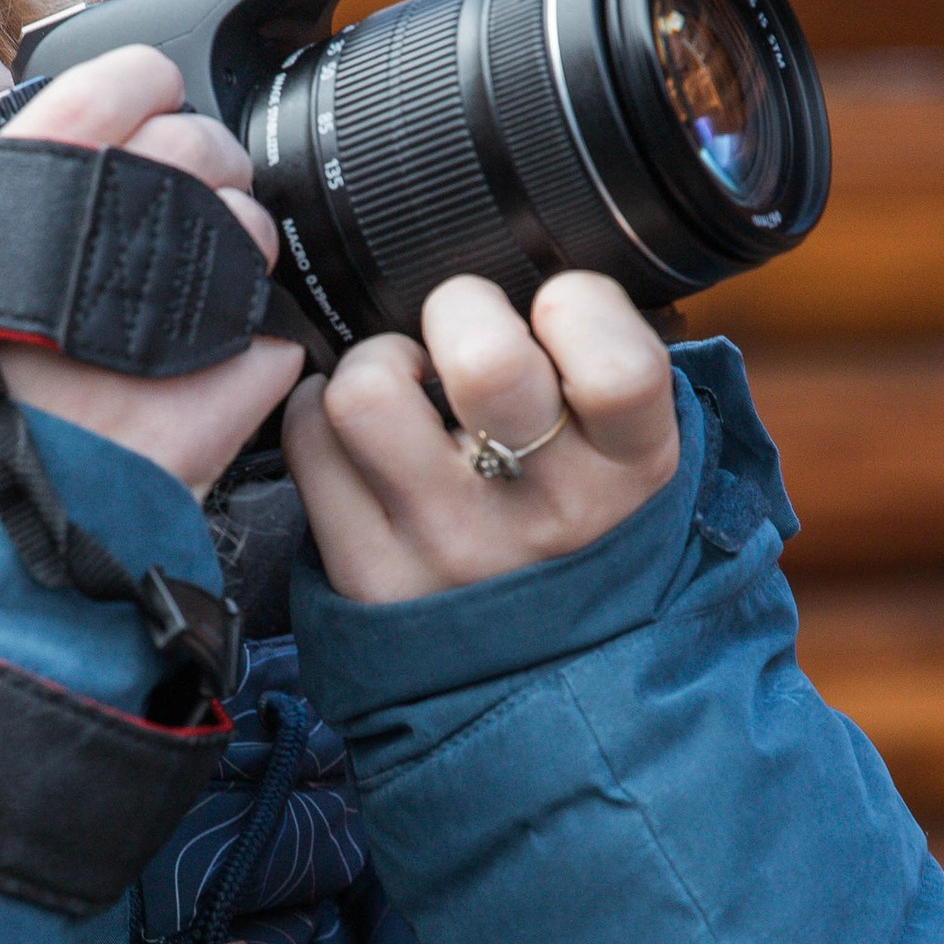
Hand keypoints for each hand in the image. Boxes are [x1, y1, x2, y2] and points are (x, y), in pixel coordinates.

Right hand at [0, 46, 303, 494]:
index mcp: (33, 178)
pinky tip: (207, 377)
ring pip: (253, 232)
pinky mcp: (228, 381)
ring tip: (190, 305)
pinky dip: (254, 351)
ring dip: (236, 255)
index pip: (131, 80)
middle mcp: (116, 220)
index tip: (150, 113)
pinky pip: (274, 337)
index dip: (151, 93)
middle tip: (180, 217)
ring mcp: (181, 298)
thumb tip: (25, 174)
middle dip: (205, 173)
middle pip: (205, 149)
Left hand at [282, 272, 678, 602]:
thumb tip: (549, 269)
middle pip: (484, 360)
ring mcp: (449, 547)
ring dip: (377, 362)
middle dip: (460, 312)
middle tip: (461, 341)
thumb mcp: (633, 455)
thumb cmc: (585, 530)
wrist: (545, 675)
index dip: (576, 306)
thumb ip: (607, 369)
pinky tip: (359, 432)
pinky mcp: (369, 574)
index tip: (555, 316)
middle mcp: (545, 513)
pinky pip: (311, 440)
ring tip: (403, 387)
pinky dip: (322, 413)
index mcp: (631, 469)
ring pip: (369, 391)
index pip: (616, 362)